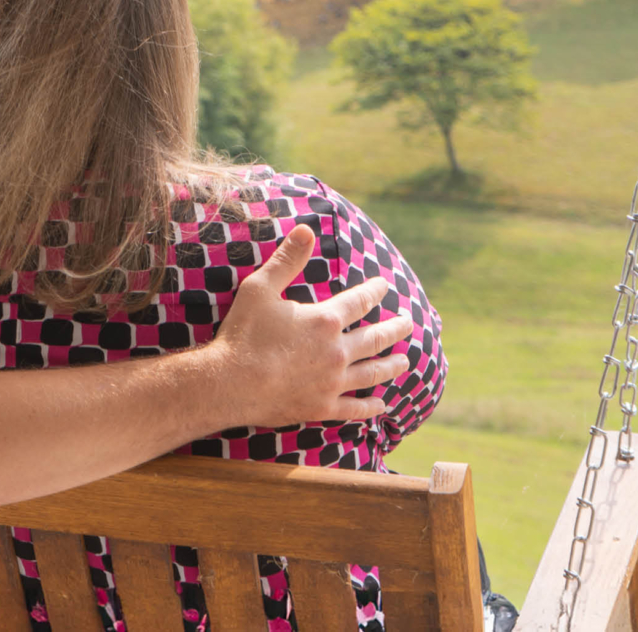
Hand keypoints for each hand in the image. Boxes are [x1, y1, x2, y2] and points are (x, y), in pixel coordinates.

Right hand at [204, 225, 416, 427]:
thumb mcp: (260, 288)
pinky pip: (354, 409)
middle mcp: (337, 351)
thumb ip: (286, 259)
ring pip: (372, 373)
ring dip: (391, 365)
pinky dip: (371, 408)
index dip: (375, 291)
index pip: (359, 301)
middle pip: (375, 338)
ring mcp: (332, 381)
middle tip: (407, 324)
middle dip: (394, 329)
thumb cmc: (242, 334)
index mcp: (325, 320)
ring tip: (406, 361)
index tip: (385, 286)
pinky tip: (382, 406)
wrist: (229, 384)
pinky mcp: (322, 406)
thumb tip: (306, 229)